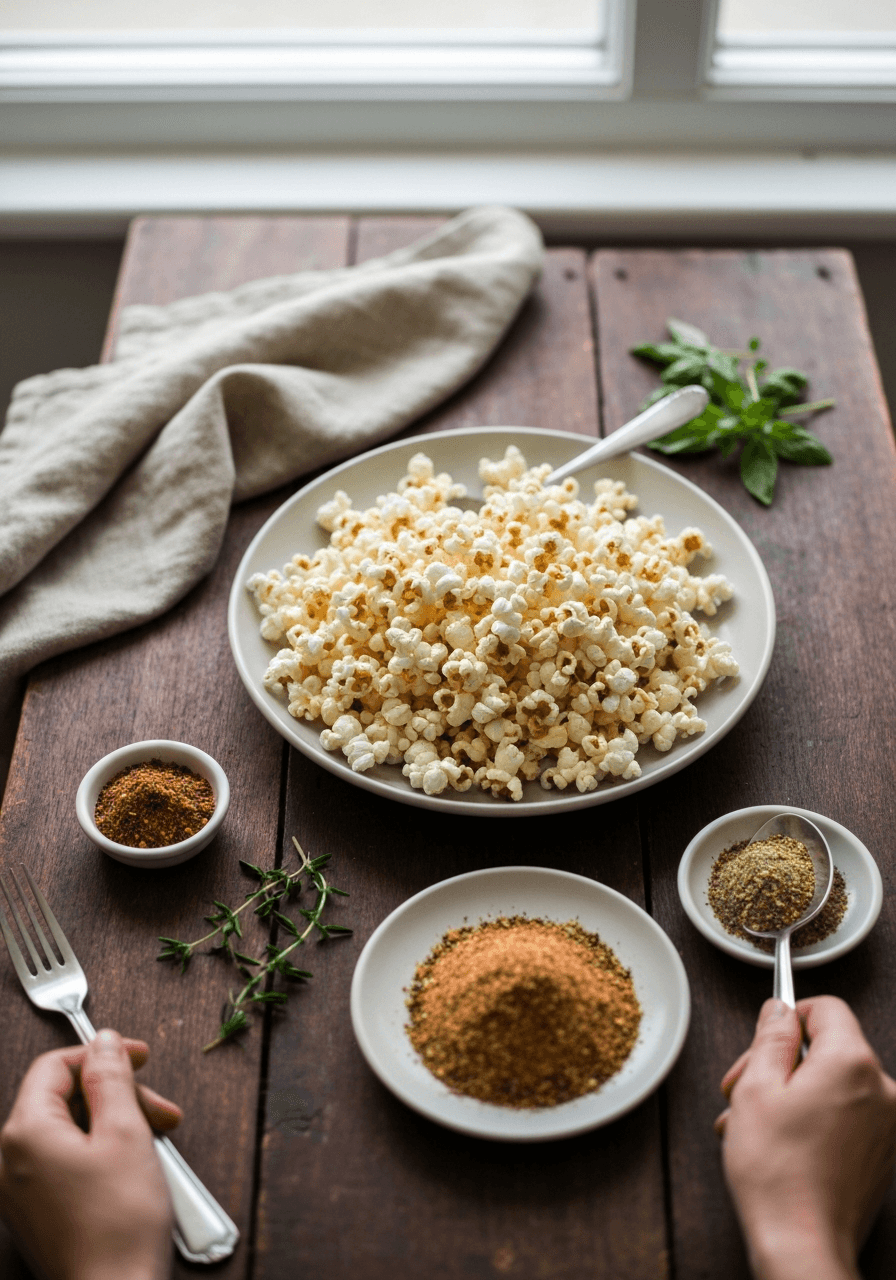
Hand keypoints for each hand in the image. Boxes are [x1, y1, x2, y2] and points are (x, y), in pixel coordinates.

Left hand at [0, 1029, 181, 1279]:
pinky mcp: (39, 1212)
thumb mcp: (126, 1132)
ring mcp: (22, 1190)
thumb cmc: (119, 1225)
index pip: (55, 1066)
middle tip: (160, 1110)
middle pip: (64, 1099)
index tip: (140, 1057)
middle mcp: (12, 1160)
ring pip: (71, 1130)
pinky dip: (103, 1153)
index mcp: (26, 1132)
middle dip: (118, 1096)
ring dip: (118, 1124)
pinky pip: (67, 1161)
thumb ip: (111, 1079)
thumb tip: (103, 1043)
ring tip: (159, 1140)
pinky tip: (138, 1165)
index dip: (101, 1055)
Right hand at [717, 996, 895, 1279]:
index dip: (789, 1018)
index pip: (826, 1008)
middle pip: (827, 1048)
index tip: (764, 1042)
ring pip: (832, 1084)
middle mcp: (881, 1089)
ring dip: (791, 1095)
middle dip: (781, 1064)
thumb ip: (771, 1037)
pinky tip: (779, 1144)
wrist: (803, 1245)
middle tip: (741, 1090)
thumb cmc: (777, 1172)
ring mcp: (886, 1125)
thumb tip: (780, 1010)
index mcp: (852, 1063)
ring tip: (752, 1126)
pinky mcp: (882, 1154)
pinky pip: (845, 1115)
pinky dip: (813, 1119)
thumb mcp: (756, 1087)